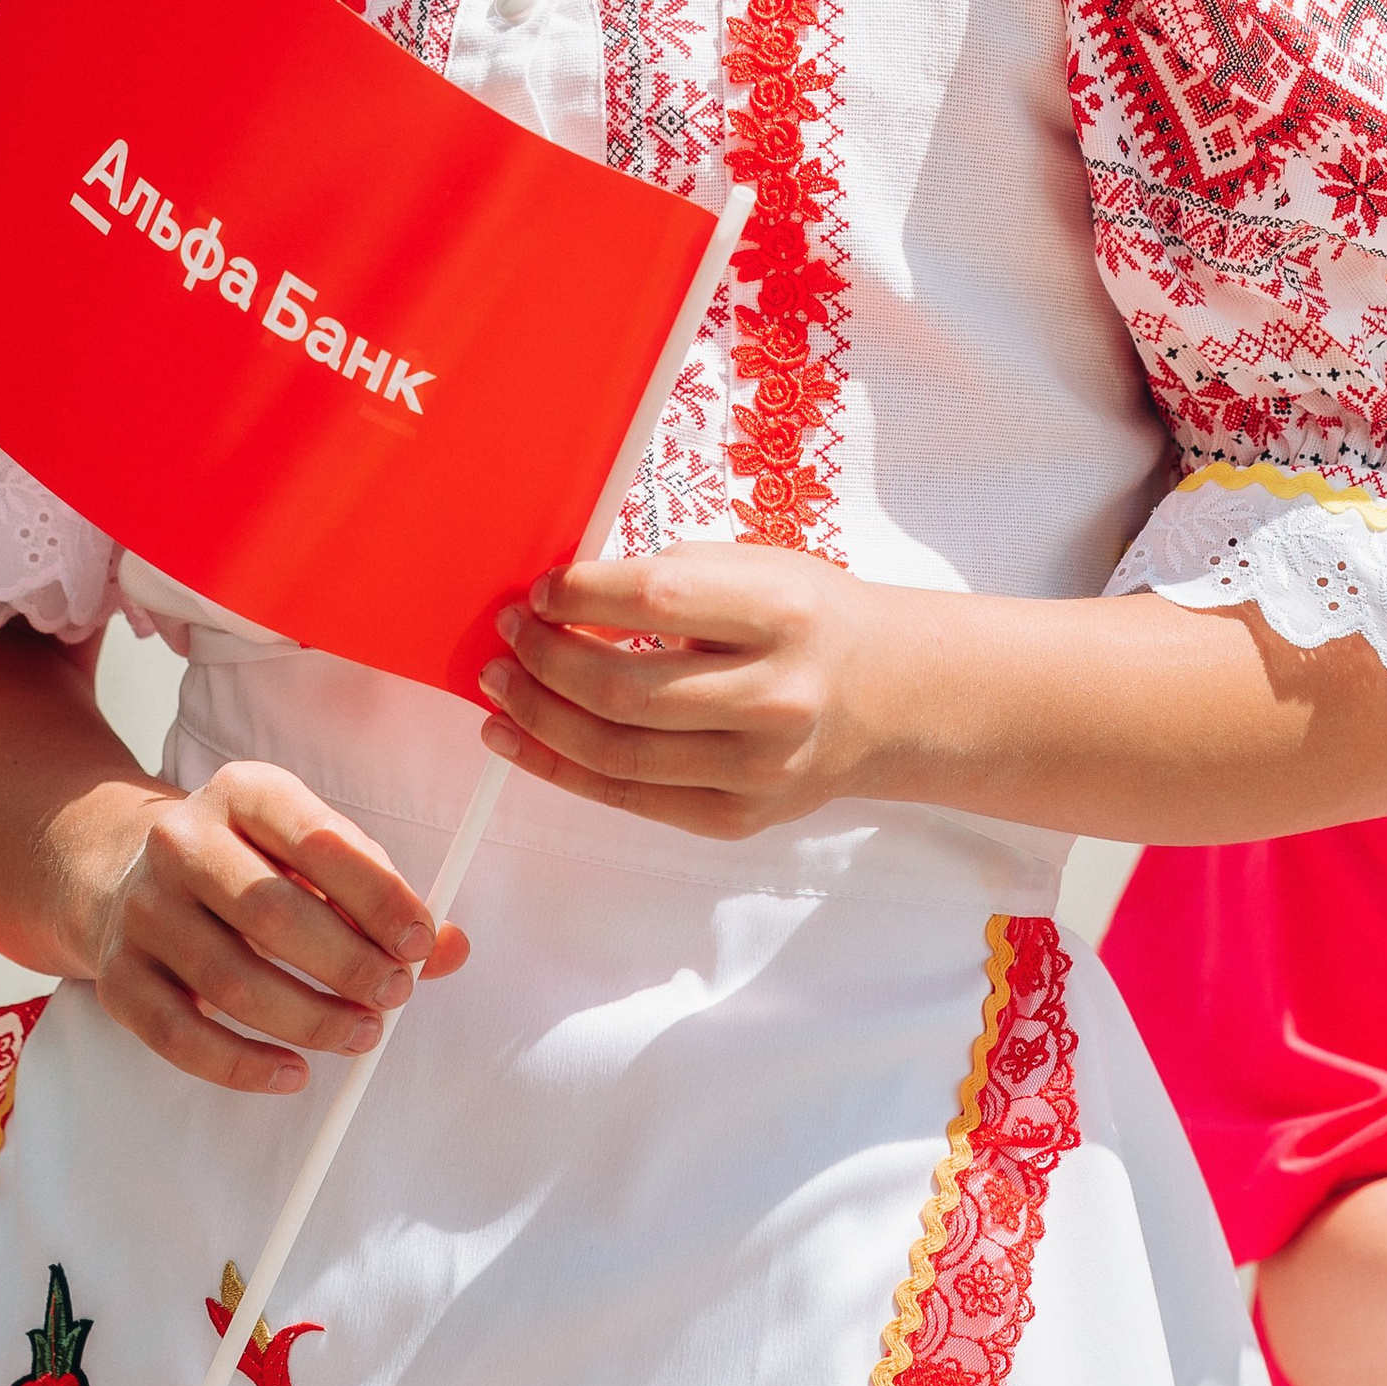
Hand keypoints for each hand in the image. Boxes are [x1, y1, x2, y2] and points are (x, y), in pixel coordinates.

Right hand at [69, 760, 466, 1097]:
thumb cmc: (246, 865)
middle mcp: (180, 840)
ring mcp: (142, 909)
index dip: (376, 896)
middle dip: (348, 964)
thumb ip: (378, 894)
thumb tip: (450, 947)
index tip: (421, 942)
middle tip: (396, 995)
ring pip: (232, 982)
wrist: (122, 873)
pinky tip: (293, 1072)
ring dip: (309, 1019)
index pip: (316, 839)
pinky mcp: (119, 977)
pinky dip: (242, 1065)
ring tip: (362, 1034)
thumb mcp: (308, 850)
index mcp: (241, 792)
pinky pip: (181, 1036)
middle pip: (272, 912)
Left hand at [478, 545, 893, 838]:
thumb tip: (561, 600)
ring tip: (500, 685)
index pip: (656, 600)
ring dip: (539, 717)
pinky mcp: (737, 817)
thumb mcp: (755, 568)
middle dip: (545, 660)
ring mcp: (757, 768)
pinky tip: (520, 739)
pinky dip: (561, 768)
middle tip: (509, 633)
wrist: (887, 698)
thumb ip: (668, 579)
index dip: (581, 595)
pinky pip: (628, 797)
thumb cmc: (807, 619)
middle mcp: (775, 696)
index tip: (541, 590)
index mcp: (781, 613)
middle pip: (625, 689)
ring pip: (616, 753)